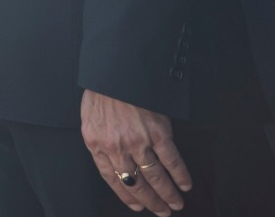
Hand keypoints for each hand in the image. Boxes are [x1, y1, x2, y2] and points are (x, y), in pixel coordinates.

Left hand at [81, 89, 190, 215]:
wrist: (115, 72)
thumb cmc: (101, 92)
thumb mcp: (90, 120)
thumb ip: (99, 141)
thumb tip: (110, 161)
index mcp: (96, 144)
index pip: (111, 179)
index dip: (125, 195)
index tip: (137, 205)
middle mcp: (117, 147)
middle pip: (135, 183)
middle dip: (150, 201)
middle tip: (161, 211)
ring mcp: (138, 141)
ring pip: (154, 176)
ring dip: (167, 193)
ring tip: (175, 203)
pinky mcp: (158, 133)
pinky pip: (171, 160)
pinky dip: (180, 175)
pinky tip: (184, 184)